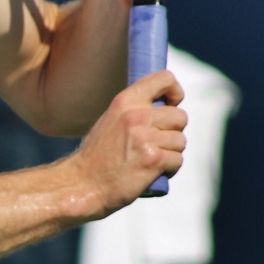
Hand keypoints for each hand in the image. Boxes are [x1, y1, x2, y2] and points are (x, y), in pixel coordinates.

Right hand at [66, 69, 186, 215]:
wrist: (82, 184)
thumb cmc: (97, 156)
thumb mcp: (111, 120)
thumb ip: (135, 110)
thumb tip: (165, 107)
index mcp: (124, 101)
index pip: (164, 78)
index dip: (175, 92)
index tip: (172, 104)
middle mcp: (136, 115)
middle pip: (180, 116)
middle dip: (173, 132)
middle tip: (156, 143)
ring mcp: (145, 138)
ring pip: (181, 141)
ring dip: (171, 153)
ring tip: (150, 160)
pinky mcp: (153, 159)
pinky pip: (177, 160)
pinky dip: (169, 169)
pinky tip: (151, 172)